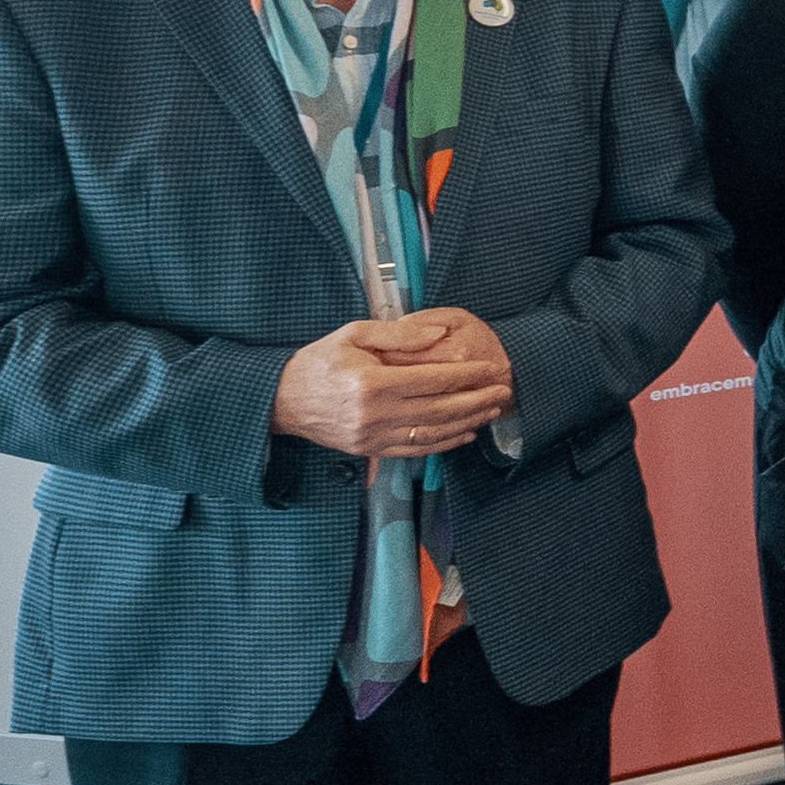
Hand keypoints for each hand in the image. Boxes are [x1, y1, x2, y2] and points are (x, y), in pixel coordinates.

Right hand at [270, 313, 514, 458]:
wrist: (282, 399)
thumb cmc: (319, 361)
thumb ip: (400, 334)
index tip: (490, 368)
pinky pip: (415, 451)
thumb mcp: (354, 334)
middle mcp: (376, 414)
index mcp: (373, 383)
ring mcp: (373, 437)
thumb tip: (440, 332)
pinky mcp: (370, 450)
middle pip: (441, 409)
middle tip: (503, 391)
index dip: (468, 374)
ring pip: (433, 434)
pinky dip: (444, 444)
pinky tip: (463, 434)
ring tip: (491, 411)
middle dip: (477, 400)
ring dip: (467, 423)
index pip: (434, 380)